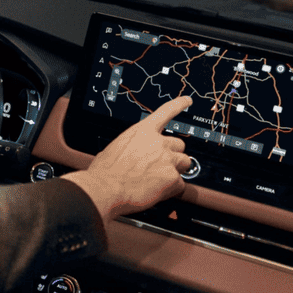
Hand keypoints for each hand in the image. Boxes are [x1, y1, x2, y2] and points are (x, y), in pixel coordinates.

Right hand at [63, 95, 193, 222]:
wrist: (104, 189)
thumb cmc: (104, 172)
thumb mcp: (115, 148)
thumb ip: (133, 147)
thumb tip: (134, 155)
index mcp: (142, 131)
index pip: (165, 112)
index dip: (178, 105)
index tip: (188, 100)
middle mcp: (157, 142)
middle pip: (179, 144)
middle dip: (173, 155)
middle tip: (160, 167)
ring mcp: (167, 159)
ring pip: (185, 163)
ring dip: (176, 171)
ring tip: (159, 181)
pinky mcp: (172, 177)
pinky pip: (180, 184)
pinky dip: (171, 189)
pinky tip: (157, 192)